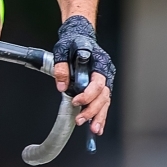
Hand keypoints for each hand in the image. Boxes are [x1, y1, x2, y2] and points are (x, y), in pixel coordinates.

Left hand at [52, 15, 113, 135]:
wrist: (78, 37)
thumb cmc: (73, 42)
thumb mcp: (62, 50)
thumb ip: (61, 68)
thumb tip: (62, 85)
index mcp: (99, 62)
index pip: (98, 83)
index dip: (88, 94)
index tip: (76, 101)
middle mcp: (105, 72)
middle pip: (103, 95)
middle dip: (93, 110)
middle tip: (81, 119)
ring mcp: (104, 80)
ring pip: (105, 101)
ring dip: (99, 116)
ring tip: (94, 129)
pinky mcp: (100, 87)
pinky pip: (103, 103)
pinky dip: (100, 115)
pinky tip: (97, 126)